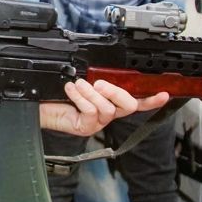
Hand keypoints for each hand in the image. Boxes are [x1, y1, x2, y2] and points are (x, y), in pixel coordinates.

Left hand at [39, 79, 168, 135]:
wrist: (37, 105)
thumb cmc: (58, 94)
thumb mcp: (82, 84)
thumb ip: (97, 80)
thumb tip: (103, 74)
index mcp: (110, 101)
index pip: (136, 101)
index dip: (151, 99)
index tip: (164, 93)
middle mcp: (106, 113)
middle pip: (129, 106)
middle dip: (116, 91)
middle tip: (99, 84)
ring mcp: (96, 122)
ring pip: (108, 108)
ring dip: (92, 93)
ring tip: (78, 85)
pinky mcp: (85, 127)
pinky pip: (91, 112)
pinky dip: (80, 97)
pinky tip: (71, 90)